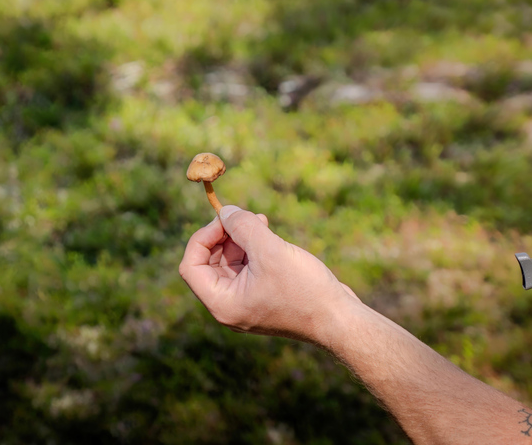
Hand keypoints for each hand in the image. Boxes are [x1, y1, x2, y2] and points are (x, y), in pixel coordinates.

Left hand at [179, 205, 359, 345]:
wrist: (339, 320)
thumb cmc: (305, 290)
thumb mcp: (270, 251)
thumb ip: (242, 227)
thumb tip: (224, 210)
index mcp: (222, 303)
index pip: (191, 266)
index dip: (203, 237)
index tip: (224, 220)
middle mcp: (229, 306)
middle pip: (209, 263)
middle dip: (223, 236)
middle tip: (244, 217)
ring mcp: (247, 303)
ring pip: (229, 263)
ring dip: (239, 239)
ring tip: (261, 222)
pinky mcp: (263, 297)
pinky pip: (247, 269)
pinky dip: (253, 249)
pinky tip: (268, 234)